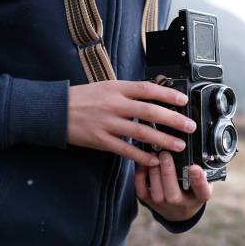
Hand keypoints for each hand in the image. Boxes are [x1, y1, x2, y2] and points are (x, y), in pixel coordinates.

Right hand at [67, 80, 196, 165]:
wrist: (55, 110)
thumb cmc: (83, 97)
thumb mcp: (106, 86)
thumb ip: (128, 90)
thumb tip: (154, 91)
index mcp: (117, 88)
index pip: (147, 89)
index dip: (167, 93)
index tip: (183, 100)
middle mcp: (114, 104)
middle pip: (149, 111)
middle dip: (173, 119)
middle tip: (189, 126)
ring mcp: (107, 123)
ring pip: (141, 132)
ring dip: (162, 140)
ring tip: (178, 145)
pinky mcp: (100, 140)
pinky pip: (125, 150)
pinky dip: (141, 156)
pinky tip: (154, 160)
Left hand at [134, 151, 211, 221]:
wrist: (180, 210)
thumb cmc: (193, 189)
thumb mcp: (204, 181)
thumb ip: (203, 169)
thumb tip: (196, 149)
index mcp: (199, 197)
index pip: (201, 191)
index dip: (198, 180)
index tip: (194, 168)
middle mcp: (181, 204)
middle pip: (173, 193)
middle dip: (167, 171)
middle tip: (165, 154)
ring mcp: (164, 205)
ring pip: (156, 191)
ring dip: (153, 171)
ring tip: (154, 155)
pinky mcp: (150, 202)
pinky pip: (142, 190)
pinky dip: (141, 175)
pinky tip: (143, 162)